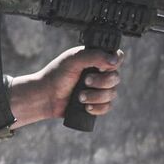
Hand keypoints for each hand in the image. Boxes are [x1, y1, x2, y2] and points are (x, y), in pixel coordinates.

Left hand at [9, 46, 123, 127]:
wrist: (46, 97)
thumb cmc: (57, 75)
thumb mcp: (74, 59)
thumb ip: (94, 56)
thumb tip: (114, 60)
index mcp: (96, 59)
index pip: (117, 58)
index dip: (115, 63)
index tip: (104, 67)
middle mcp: (100, 74)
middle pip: (115, 78)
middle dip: (101, 82)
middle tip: (85, 81)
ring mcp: (98, 89)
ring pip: (112, 94)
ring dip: (96, 96)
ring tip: (80, 97)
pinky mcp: (96, 104)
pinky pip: (107, 107)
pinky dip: (97, 107)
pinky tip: (86, 107)